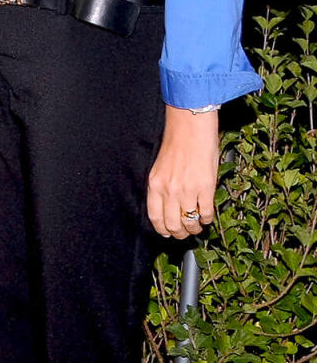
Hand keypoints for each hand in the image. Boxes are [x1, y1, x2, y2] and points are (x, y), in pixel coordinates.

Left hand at [147, 105, 219, 237]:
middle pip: (172, 224)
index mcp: (155, 185)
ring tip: (197, 226)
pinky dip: (207, 219)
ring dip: (194, 228)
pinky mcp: (205, 188)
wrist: (190, 130)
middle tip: (185, 233)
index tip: (168, 233)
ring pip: (189, 222)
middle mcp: (168, 190)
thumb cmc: (177, 146)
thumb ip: (162, 188)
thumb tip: (168, 208)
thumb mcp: (161, 169)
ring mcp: (187, 190)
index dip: (162, 229)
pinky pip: (206, 213)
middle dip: (180, 233)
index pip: (154, 216)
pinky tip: (207, 216)